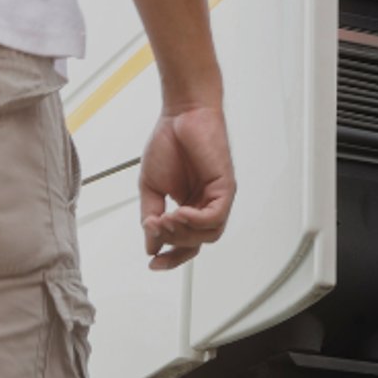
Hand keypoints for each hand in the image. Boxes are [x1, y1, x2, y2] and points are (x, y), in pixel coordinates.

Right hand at [139, 103, 234, 270]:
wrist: (181, 113)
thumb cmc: (169, 142)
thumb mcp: (151, 187)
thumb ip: (151, 217)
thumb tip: (150, 245)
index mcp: (189, 207)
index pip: (185, 243)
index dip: (171, 258)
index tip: (153, 264)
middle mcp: (206, 205)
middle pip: (196, 243)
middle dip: (172, 240)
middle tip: (154, 226)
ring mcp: (218, 197)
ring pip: (208, 234)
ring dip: (184, 232)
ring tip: (166, 219)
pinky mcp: (226, 187)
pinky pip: (216, 216)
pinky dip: (197, 220)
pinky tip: (180, 211)